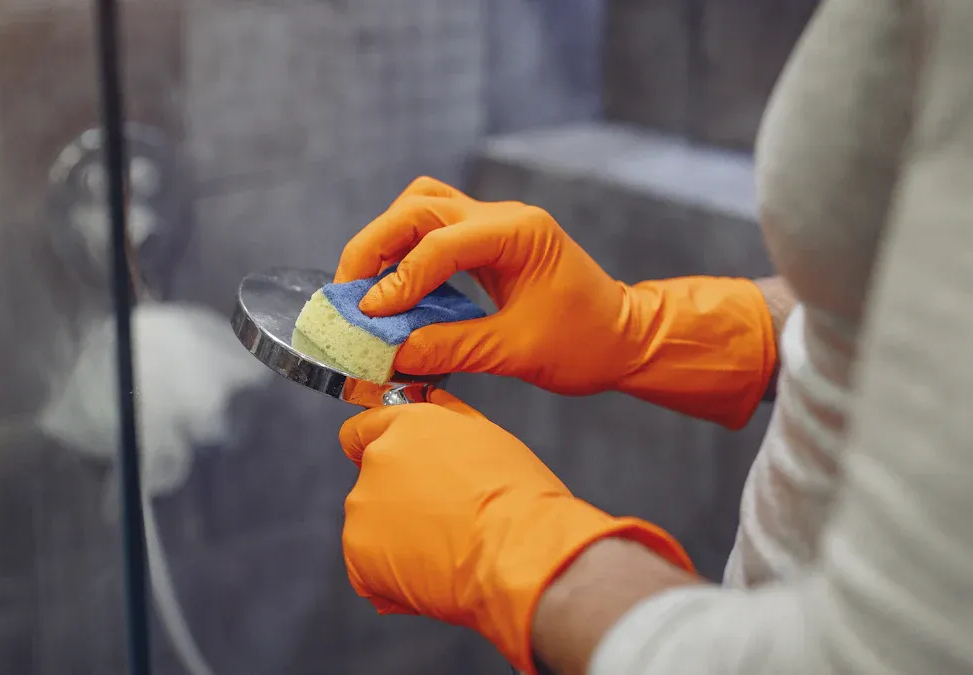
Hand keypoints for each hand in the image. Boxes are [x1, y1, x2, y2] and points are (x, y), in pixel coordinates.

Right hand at [335, 177, 776, 427]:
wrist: (624, 338)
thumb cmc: (585, 344)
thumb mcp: (515, 352)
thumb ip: (451, 347)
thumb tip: (392, 353)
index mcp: (520, 234)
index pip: (440, 244)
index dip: (398, 280)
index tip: (368, 314)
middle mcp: (504, 218)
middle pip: (420, 207)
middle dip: (375, 246)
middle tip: (347, 291)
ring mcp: (496, 224)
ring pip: (423, 206)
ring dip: (387, 240)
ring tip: (363, 284)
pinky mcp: (489, 241)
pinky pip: (435, 229)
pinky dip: (406, 251)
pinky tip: (393, 287)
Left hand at [339, 390, 691, 672]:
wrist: (533, 555)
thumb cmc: (527, 494)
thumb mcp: (485, 438)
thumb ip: (445, 422)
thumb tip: (424, 403)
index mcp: (406, 423)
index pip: (363, 423)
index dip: (384, 441)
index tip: (397, 458)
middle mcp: (375, 460)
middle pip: (371, 473)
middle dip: (398, 489)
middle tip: (446, 513)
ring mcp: (365, 510)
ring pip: (373, 519)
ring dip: (398, 530)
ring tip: (451, 547)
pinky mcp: (364, 556)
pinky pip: (371, 563)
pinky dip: (393, 569)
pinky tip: (436, 574)